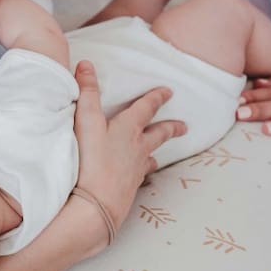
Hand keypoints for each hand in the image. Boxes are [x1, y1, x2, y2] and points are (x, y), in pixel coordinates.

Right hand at [71, 61, 185, 247]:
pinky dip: (142, 173)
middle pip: (159, 135)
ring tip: (159, 154)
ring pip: (151, 157)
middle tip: (184, 127)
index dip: (157, 97)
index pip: (147, 108)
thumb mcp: (86, 121)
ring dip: (157, 152)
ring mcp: (136, 171)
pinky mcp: (129, 189)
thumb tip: (86, 64)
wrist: (96, 206)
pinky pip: (141, 177)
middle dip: (171, 128)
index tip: (168, 92)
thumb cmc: (90, 161)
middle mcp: (138, 149)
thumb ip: (86, 92)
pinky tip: (138, 177)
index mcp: (129, 129)